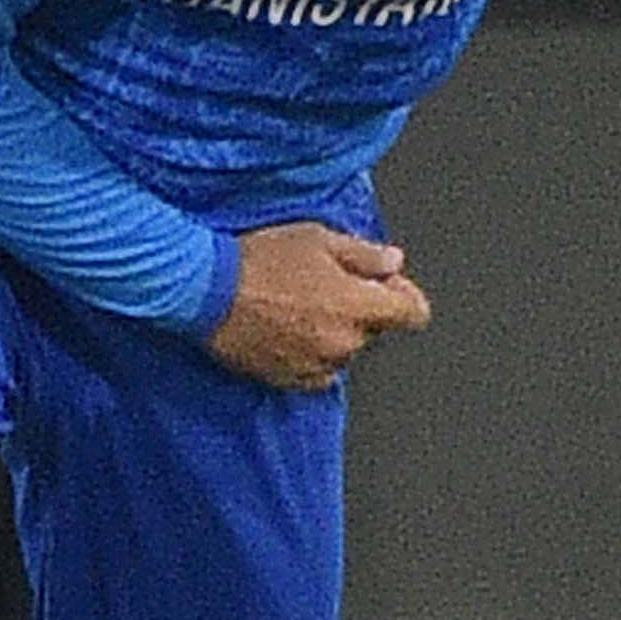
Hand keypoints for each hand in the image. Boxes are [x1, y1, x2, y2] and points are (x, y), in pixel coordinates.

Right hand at [205, 222, 431, 392]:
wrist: (206, 291)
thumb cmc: (259, 260)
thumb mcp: (317, 239)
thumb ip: (365, 255)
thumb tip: (394, 263)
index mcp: (358, 306)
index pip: (414, 313)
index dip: (403, 295)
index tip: (385, 285)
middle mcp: (344, 343)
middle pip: (374, 330)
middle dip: (360, 309)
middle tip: (325, 283)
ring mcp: (317, 366)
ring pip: (344, 350)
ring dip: (333, 332)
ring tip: (297, 305)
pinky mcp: (290, 380)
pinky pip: (317, 371)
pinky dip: (310, 353)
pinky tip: (285, 328)